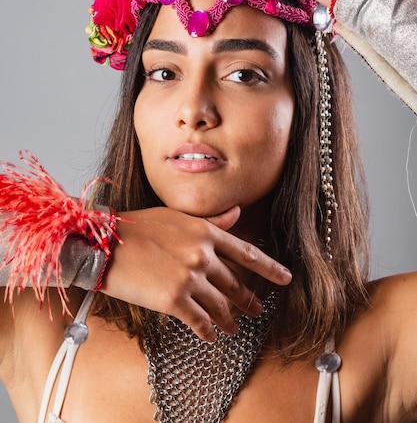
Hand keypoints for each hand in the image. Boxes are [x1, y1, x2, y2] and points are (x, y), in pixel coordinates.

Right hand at [100, 206, 291, 340]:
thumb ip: (211, 219)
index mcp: (206, 232)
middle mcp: (203, 255)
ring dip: (228, 319)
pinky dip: (208, 330)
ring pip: (220, 305)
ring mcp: (190, 278)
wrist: (105, 244)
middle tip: (257, 311)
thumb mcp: (177, 216)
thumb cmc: (138, 227)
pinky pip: (199, 320)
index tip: (285, 278)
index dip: (269, 268)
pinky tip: (210, 335)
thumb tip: (237, 212)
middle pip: (235, 283)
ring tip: (233, 328)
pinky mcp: (174, 300)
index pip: (247, 253)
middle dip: (248, 300)